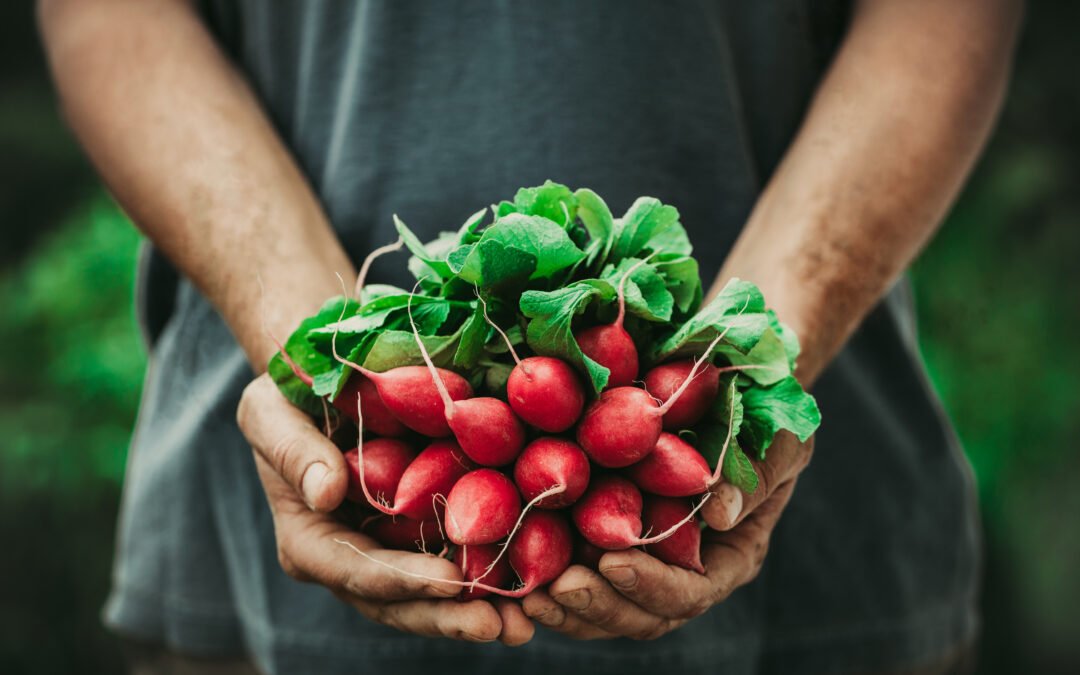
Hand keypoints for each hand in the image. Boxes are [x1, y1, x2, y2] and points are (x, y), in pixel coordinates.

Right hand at [237, 374, 533, 645]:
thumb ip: (293, 452)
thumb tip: (325, 492)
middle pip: (399, 602)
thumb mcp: (271, 412)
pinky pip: (458, 561)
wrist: (323, 381)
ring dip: (478, 611)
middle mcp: (350, 559)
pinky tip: (533, 584)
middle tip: (499, 625)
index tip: (450, 581)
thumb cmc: (287, 395)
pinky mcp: (424, 534)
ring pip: (432, 596)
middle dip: (448, 616)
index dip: (403, 581)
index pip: (356, 570)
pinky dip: (493, 575)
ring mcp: (390, 552)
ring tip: (525, 624)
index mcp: (310, 540)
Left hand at [522, 433, 811, 639]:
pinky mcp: (606, 535)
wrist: (734, 391)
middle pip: (641, 614)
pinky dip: (548, 571)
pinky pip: (578, 569)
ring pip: (605, 605)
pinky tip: (513, 564)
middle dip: (599, 605)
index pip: (690, 592)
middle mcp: (685, 568)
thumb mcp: (778, 437)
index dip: (652, 585)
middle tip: (558, 587)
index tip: (614, 562)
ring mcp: (645, 558)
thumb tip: (721, 515)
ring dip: (566, 605)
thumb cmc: (769, 413)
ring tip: (528, 593)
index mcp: (730, 555)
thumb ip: (755, 474)